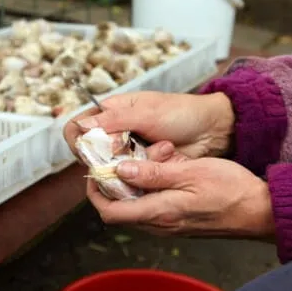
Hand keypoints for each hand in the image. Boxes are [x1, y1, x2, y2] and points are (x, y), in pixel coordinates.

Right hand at [63, 91, 234, 159]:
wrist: (213, 130)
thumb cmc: (181, 113)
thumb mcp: (147, 112)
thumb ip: (114, 120)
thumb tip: (82, 127)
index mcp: (112, 113)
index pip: (78, 129)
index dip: (79, 141)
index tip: (90, 149)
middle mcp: (116, 134)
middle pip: (91, 154)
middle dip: (110, 156)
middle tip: (131, 150)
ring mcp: (128, 154)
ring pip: (111, 169)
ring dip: (133, 163)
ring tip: (162, 148)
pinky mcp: (142, 170)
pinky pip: (131, 178)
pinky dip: (145, 172)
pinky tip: (166, 158)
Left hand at [86, 155, 274, 238]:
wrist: (260, 211)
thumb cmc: (231, 190)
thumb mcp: (191, 172)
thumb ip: (153, 173)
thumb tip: (120, 170)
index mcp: (159, 212)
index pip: (109, 212)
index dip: (95, 193)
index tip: (95, 171)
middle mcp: (160, 224)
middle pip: (119, 209)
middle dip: (117, 181)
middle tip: (129, 156)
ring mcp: (170, 225)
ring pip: (136, 205)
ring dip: (137, 182)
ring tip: (156, 156)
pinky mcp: (179, 222)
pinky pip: (153, 206)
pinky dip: (151, 187)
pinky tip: (168, 168)